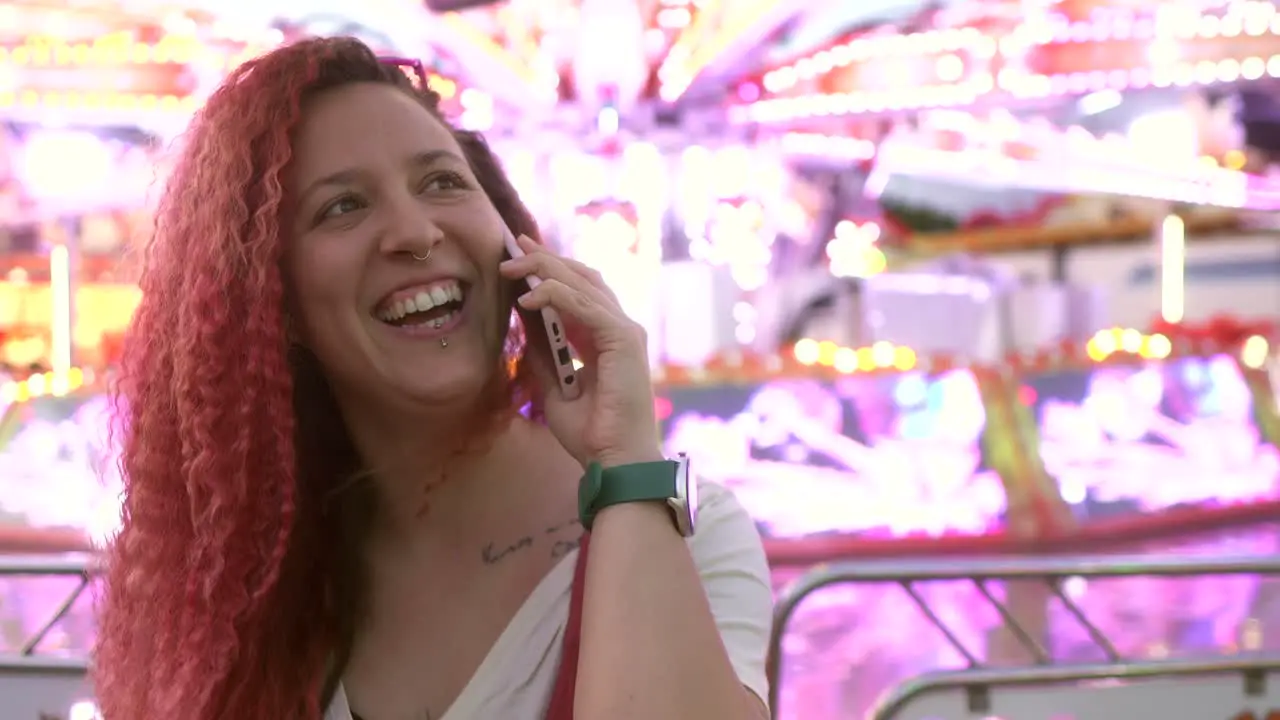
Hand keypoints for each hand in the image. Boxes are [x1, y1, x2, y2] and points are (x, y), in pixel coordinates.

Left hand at [499, 235, 660, 468]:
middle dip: (545, 260)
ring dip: (546, 270)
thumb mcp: (552, 385)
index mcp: (605, 338)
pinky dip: (557, 295)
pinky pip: (586, 307)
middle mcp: (619, 328)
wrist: (615, 461)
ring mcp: (625, 331)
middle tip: (512, 248)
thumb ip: (542, 350)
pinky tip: (530, 296)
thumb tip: (521, 315)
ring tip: (512, 267)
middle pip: (582, 278)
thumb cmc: (589, 433)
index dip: (550, 270)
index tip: (518, 256)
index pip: (579, 290)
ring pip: (583, 284)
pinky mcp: (624, 340)